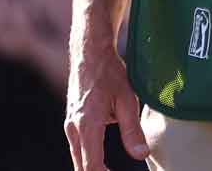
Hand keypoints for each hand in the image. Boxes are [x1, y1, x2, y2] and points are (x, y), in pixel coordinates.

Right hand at [65, 29, 147, 170]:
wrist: (89, 52)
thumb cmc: (110, 73)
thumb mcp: (127, 99)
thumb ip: (132, 130)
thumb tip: (141, 155)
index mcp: (88, 125)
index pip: (92, 166)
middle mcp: (74, 127)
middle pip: (81, 167)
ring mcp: (70, 124)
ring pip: (78, 157)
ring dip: (92, 168)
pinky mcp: (72, 120)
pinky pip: (78, 147)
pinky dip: (88, 157)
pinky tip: (102, 161)